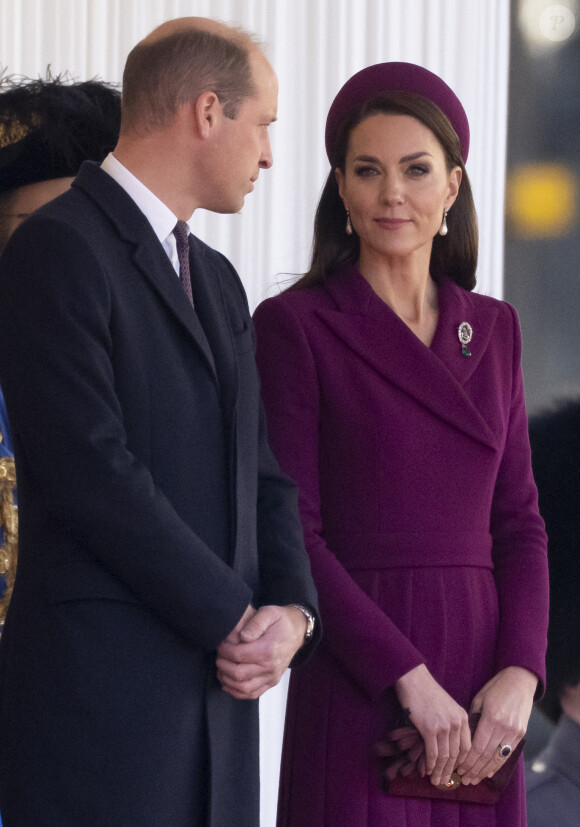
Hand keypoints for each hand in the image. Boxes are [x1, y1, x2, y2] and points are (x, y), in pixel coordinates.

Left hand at [216, 604, 306, 699]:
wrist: (297, 631)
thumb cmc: (280, 620)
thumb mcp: (269, 612)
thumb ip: (255, 623)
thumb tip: (242, 637)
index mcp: (269, 649)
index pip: (238, 655)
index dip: (224, 651)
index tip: (220, 644)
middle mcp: (271, 667)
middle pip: (238, 674)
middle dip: (223, 665)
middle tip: (218, 655)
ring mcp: (272, 677)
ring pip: (243, 688)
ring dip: (227, 680)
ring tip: (220, 668)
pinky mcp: (271, 682)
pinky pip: (252, 694)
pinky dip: (236, 691)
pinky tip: (228, 682)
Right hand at [395, 664, 470, 786]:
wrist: (413, 679)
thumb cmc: (427, 691)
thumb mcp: (447, 706)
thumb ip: (452, 722)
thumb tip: (448, 744)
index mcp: (463, 717)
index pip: (467, 748)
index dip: (462, 763)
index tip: (456, 772)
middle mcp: (456, 723)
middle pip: (456, 755)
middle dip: (451, 771)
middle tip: (446, 781)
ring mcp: (443, 726)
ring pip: (445, 756)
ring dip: (440, 771)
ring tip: (436, 780)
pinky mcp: (429, 729)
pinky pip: (432, 753)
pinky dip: (430, 764)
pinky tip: (428, 770)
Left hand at [456, 666, 536, 785]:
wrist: (520, 681)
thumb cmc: (496, 687)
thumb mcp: (480, 699)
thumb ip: (473, 718)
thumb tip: (463, 736)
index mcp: (492, 718)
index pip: (478, 746)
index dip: (468, 760)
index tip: (459, 768)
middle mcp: (504, 727)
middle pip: (487, 755)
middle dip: (474, 769)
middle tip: (464, 779)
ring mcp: (515, 732)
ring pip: (498, 758)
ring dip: (485, 771)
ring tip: (474, 780)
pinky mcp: (521, 734)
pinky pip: (508, 754)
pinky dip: (498, 764)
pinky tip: (489, 772)